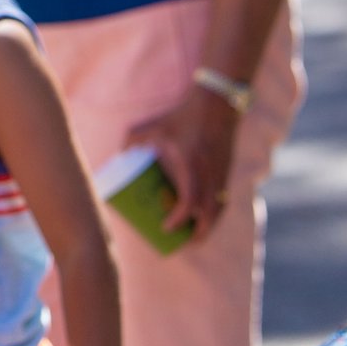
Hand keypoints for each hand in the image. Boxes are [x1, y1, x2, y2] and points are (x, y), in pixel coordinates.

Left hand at [125, 83, 241, 239]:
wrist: (218, 104)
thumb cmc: (184, 115)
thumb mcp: (156, 125)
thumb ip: (134, 137)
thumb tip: (119, 154)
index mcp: (192, 166)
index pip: (189, 202)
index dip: (178, 220)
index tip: (164, 228)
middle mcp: (210, 176)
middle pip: (209, 216)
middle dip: (196, 235)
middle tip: (178, 242)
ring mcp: (222, 176)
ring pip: (218, 211)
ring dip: (208, 228)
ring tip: (192, 236)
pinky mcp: (227, 173)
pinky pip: (223, 201)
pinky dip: (215, 214)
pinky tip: (206, 219)